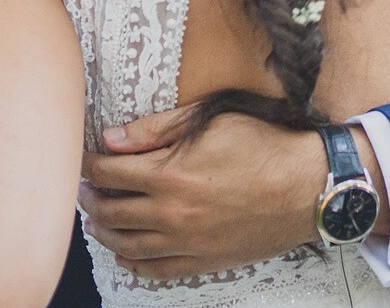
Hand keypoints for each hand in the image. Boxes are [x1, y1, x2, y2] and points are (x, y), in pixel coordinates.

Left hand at [81, 108, 386, 279]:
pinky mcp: (203, 260)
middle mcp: (171, 213)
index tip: (82, 158)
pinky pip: (156, 269)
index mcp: (169, 175)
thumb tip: (110, 139)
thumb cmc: (263, 145)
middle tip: (83, 187)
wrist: (308, 186)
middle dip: (90, 197)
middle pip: (110, 210)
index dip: (88, 163)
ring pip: (127, 243)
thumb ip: (156, 129)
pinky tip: (125, 252)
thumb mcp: (210, 120)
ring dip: (104, 230)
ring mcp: (186, 242)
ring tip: (95, 219)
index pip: (108, 171)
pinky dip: (133, 262)